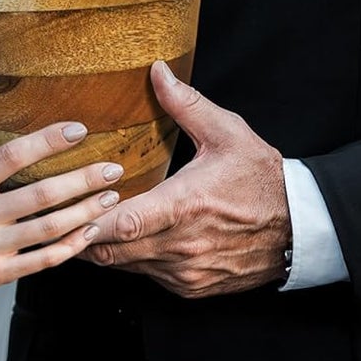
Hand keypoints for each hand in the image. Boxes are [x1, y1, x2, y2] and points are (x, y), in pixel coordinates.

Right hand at [0, 117, 122, 310]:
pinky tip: (91, 232)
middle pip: (42, 193)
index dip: (48, 140)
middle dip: (83, 178)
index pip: (12, 155)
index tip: (78, 129)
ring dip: (86, 211)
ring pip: (50, 227)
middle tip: (113, 166)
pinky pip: (43, 260)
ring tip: (112, 196)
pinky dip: (71, 247)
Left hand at [81, 61, 290, 299]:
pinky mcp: (192, 288)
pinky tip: (124, 240)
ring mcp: (186, 272)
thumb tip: (157, 72)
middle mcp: (182, 246)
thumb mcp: (227, 133)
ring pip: (126, 267)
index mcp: (186, 206)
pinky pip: (148, 277)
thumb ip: (187, 104)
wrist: (300, 228)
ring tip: (83, 225)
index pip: (125, 223)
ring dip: (105, 249)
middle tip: (60, 215)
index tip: (67, 208)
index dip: (89, 221)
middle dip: (84, 236)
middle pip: (112, 252)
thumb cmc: (261, 178)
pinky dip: (132, 261)